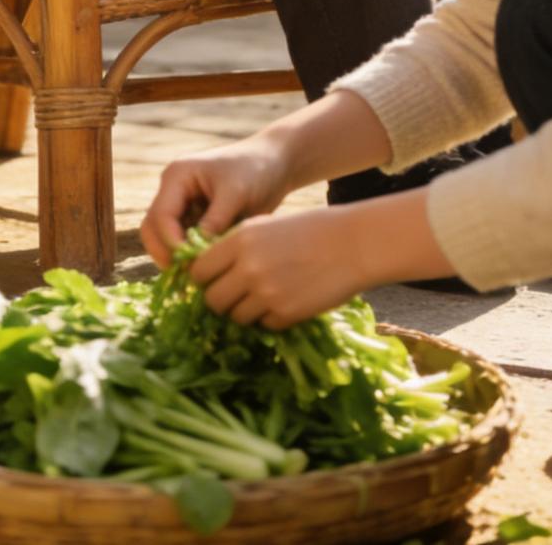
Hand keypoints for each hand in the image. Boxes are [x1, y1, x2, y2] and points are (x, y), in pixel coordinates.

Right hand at [140, 138, 292, 267]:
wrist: (274, 162)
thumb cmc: (255, 169)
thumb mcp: (236, 192)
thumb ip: (216, 221)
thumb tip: (198, 254)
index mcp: (177, 177)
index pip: (160, 216)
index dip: (171, 243)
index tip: (192, 264)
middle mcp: (173, 192)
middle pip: (153, 230)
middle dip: (166, 255)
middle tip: (190, 277)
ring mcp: (182, 207)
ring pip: (165, 240)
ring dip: (178, 259)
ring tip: (201, 277)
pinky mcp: (195, 220)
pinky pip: (184, 244)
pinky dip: (192, 257)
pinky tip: (209, 270)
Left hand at [189, 206, 372, 328]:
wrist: (352, 244)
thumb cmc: (308, 229)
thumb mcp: (264, 226)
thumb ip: (234, 245)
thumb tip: (208, 270)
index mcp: (239, 241)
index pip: (199, 271)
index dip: (203, 278)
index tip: (212, 280)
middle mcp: (248, 268)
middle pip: (212, 300)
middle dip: (220, 300)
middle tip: (233, 295)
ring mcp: (266, 294)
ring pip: (236, 317)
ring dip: (244, 312)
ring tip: (261, 297)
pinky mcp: (286, 314)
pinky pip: (264, 325)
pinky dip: (269, 318)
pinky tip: (284, 300)